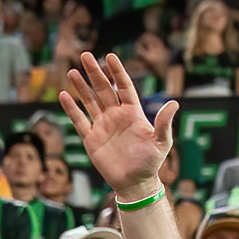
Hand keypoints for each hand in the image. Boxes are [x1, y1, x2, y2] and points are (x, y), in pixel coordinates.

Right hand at [59, 52, 177, 201]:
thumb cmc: (151, 163)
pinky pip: (79, 120)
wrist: (135, 183)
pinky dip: (71, 108)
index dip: (117, 72)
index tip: (110, 57)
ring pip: (89, 101)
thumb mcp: (161, 142)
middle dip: (95, 73)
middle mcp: (116, 116)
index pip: (123, 87)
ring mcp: (102, 126)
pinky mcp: (91, 139)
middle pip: (103, 89)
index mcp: (133, 113)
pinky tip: (64, 95)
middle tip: (86, 55)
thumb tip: (174, 103)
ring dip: (81, 87)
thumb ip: (164, 123)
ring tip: (73, 71)